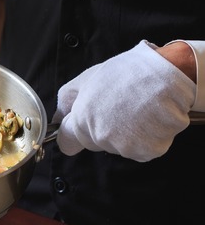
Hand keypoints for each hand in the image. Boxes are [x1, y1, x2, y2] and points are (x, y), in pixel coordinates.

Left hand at [54, 40, 194, 161]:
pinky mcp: (147, 151)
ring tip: (136, 109)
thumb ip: (67, 101)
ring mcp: (124, 147)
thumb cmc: (127, 73)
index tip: (77, 126)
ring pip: (118, 146)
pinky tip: (149, 118)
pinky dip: (146, 138)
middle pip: (94, 143)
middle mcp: (100, 137)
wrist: (165, 75)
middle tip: (117, 107)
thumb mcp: (85, 79)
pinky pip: (141, 149)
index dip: (71, 134)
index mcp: (81, 120)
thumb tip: (59, 117)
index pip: (66, 143)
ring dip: (125, 133)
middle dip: (101, 129)